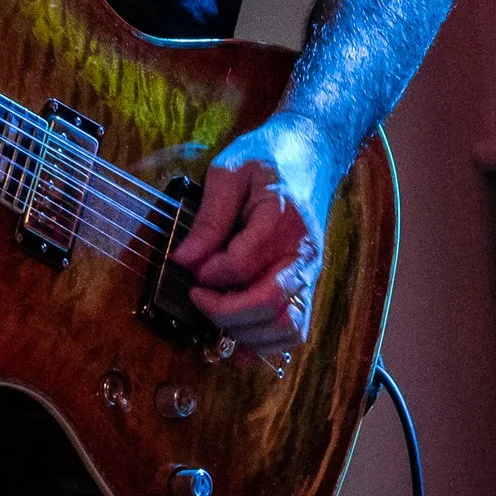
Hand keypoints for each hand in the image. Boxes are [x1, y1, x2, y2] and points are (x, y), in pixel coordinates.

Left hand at [170, 112, 339, 351]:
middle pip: (267, 305)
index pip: (242, 265)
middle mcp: (302, 254)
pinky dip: (266, 342)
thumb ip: (208, 219)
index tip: (189, 267)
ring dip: (245, 332)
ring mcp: (309, 273)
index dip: (209, 274)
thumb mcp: (229, 172)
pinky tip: (237, 340)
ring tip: (216, 313)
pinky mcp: (308, 284)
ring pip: (286, 327)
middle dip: (223, 311)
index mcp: (281, 220)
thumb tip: (183, 261)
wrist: (312, 152)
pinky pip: (295, 328)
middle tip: (197, 295)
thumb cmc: (267, 157)